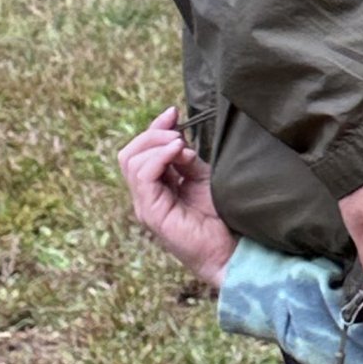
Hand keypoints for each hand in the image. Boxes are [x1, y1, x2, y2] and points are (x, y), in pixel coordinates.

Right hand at [119, 108, 236, 290]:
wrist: (232, 251)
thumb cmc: (221, 219)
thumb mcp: (202, 178)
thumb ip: (186, 159)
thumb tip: (176, 137)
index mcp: (156, 188)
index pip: (140, 152)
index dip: (154, 129)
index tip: (173, 112)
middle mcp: (146, 197)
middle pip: (129, 154)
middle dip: (152, 134)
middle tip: (178, 133)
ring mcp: (146, 206)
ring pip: (131, 162)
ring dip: (156, 145)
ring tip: (181, 146)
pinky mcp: (153, 214)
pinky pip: (143, 177)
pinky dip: (158, 158)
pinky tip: (178, 153)